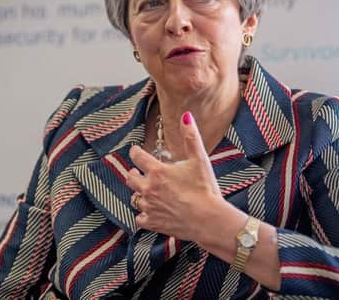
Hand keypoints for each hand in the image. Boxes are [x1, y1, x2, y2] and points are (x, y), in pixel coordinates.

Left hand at [126, 112, 223, 241]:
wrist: (208, 219)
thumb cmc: (205, 189)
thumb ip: (191, 137)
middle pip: (130, 178)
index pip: (137, 157)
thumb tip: (186, 116)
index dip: (135, 152)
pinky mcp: (152, 223)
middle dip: (133, 173)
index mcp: (158, 171)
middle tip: (137, 172)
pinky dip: (144, 215)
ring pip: (134, 198)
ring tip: (145, 192)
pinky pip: (140, 218)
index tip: (135, 151)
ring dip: (139, 194)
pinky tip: (150, 212)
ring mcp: (149, 207)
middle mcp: (149, 188)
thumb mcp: (200, 159)